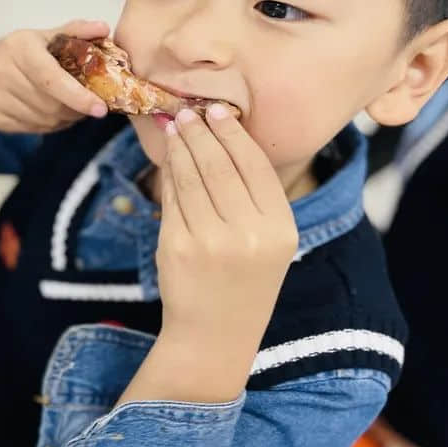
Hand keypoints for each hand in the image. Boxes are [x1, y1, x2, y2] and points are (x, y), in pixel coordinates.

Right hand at [0, 20, 109, 132]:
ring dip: (65, 118)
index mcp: (18, 47)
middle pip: (50, 104)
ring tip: (71, 108)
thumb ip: (76, 31)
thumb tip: (104, 29)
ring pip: (44, 120)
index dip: (78, 96)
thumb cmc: (23, 51)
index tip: (100, 107)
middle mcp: (1, 72)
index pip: (50, 78)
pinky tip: (53, 114)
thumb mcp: (47, 35)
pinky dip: (50, 125)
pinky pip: (33, 129)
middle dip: (76, 109)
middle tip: (90, 105)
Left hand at [156, 106, 297, 357]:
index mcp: (280, 228)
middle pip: (219, 165)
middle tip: (188, 112)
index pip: (254, 165)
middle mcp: (249, 233)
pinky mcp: (177, 247)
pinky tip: (166, 159)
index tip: (217, 110)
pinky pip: (171, 199)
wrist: (214, 336)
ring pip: (191, 178)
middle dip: (201, 132)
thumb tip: (221, 137)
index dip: (233, 133)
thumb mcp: (266, 242)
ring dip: (180, 147)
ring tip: (174, 127)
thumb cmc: (242, 283)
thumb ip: (251, 198)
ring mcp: (210, 241)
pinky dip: (168, 175)